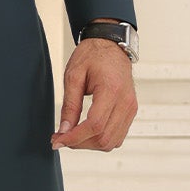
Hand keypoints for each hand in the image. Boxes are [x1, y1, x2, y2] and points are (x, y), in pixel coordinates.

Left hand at [50, 31, 137, 152]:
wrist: (111, 46)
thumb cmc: (92, 56)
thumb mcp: (73, 76)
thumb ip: (69, 105)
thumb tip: (64, 130)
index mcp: (111, 90)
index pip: (95, 125)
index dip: (75, 138)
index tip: (58, 141)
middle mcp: (126, 102)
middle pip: (103, 138)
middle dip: (79, 143)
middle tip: (61, 137)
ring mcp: (131, 108)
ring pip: (111, 142)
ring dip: (89, 144)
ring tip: (72, 134)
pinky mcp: (131, 112)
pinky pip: (117, 136)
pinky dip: (100, 139)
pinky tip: (86, 131)